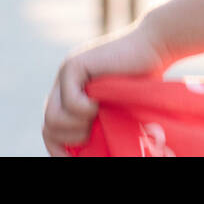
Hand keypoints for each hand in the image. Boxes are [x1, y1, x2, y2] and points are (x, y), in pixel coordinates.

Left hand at [42, 17, 170, 155]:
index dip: (60, 149)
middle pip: (47, 125)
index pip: (51, 128)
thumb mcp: (118, 110)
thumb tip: (90, 151)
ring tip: (98, 118)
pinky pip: (70, 103)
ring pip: (51, 117)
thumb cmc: (146, 81)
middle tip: (91, 137)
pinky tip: (101, 102)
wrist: (155, 45)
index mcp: (70, 94)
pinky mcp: (74, 65)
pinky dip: (86, 111)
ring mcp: (65, 73)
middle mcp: (63, 84)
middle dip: (68, 141)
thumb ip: (102, 124)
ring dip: (77, 128)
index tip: (77, 159)